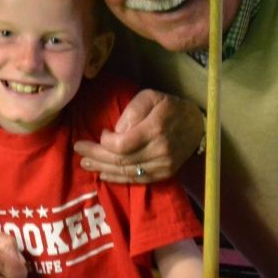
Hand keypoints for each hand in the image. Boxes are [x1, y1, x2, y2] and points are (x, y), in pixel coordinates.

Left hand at [74, 90, 202, 182]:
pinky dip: (119, 179)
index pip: (122, 145)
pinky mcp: (165, 174)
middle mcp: (160, 150)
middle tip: (79, 150)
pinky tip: (104, 174)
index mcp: (155, 129)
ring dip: (103, 169)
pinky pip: (138, 180)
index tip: (100, 133)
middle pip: (121, 160)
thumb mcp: (150, 97)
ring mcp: (164, 165)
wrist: (197, 124)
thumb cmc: (169, 107)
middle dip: (96, 156)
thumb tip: (116, 131)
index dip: (105, 142)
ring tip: (85, 163)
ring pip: (127, 172)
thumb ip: (132, 111)